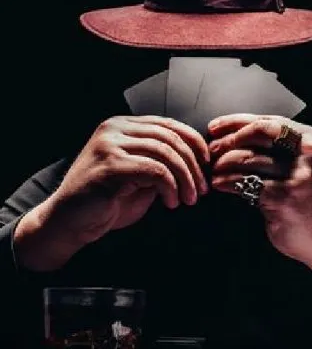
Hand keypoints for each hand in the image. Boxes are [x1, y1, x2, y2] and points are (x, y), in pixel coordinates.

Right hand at [14, 116, 208, 269]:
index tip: (206, 165)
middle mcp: (114, 129)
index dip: (193, 144)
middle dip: (192, 165)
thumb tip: (197, 161)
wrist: (68, 223)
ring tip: (188, 199)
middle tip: (201, 189)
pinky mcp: (109, 166)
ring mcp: (109, 145)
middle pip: (169, 137)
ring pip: (164, 152)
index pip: (168, 125)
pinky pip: (153, 170)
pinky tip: (171, 202)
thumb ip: (161, 163)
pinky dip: (169, 186)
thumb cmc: (103, 202)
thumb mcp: (138, 177)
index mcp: (121, 126)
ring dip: (184, 178)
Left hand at [208, 114, 311, 277]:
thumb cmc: (307, 195)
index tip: (215, 127)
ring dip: (223, 163)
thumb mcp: (301, 163)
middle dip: (228, 140)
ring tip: (213, 169)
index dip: (236, 122)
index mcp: (311, 139)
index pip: (267, 121)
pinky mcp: (284, 198)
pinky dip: (227, 182)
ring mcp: (297, 176)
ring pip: (248, 158)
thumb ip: (276, 145)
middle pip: (257, 134)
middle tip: (211, 150)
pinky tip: (219, 184)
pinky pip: (246, 183)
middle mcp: (308, 153)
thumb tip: (229, 132)